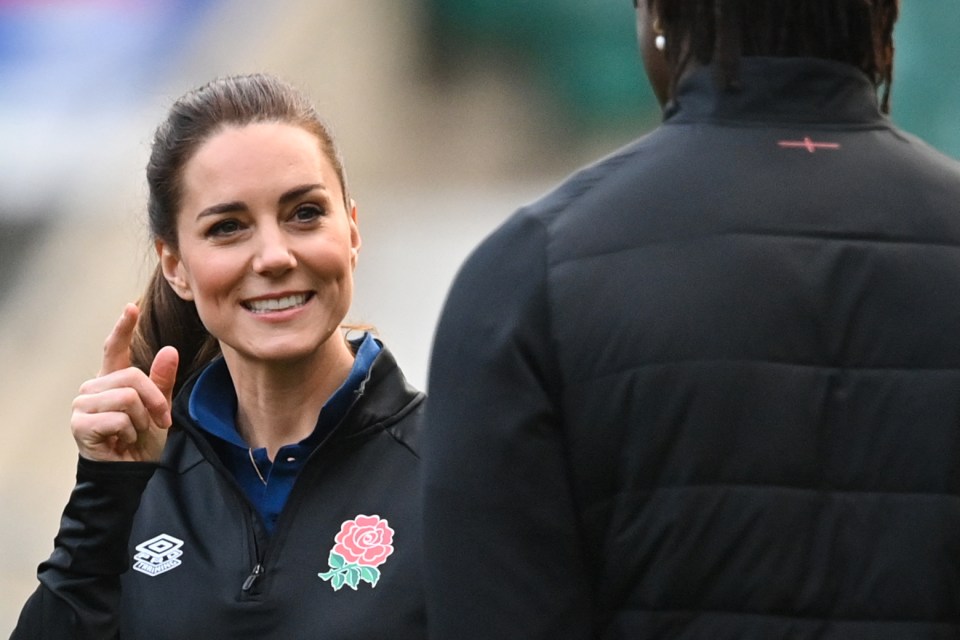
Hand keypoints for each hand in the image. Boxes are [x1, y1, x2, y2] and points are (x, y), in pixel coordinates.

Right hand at [70, 303, 179, 461]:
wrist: (131, 473)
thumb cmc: (141, 441)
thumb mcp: (159, 408)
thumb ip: (161, 381)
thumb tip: (170, 350)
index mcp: (111, 381)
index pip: (113, 349)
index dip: (122, 328)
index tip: (131, 308)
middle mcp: (93, 388)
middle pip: (133, 377)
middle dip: (155, 401)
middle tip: (159, 422)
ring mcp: (83, 405)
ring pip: (128, 397)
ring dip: (142, 420)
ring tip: (134, 433)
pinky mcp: (80, 424)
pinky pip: (119, 418)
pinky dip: (130, 432)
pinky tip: (121, 441)